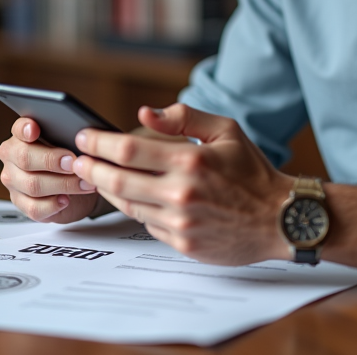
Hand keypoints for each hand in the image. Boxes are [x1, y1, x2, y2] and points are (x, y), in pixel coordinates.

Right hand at [0, 117, 99, 222]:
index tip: (34, 130)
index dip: (25, 128)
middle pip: (25, 158)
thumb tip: (82, 139)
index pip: (19, 128)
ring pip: (32, 185)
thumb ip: (69, 138)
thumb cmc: (70, 160)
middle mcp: (13, 157)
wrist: (75, 189)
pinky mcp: (21, 203)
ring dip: (62, 184)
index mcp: (22, 136)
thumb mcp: (71, 145)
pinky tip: (66, 200)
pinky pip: (34, 207)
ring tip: (83, 183)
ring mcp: (14, 182)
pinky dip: (53, 205)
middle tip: (74, 162)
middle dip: (52, 160)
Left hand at [72, 104, 292, 264]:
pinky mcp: (183, 243)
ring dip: (106, 189)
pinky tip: (130, 197)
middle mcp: (181, 192)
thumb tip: (144, 112)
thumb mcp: (226, 131)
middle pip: (116, 180)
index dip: (98, 143)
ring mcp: (180, 222)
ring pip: (127, 204)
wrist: (280, 218)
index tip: (84, 137)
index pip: (127, 149)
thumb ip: (184, 117)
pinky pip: (146, 224)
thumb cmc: (253, 172)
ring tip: (95, 176)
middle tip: (76, 159)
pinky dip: (135, 208)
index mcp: (190, 160)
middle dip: (90, 167)